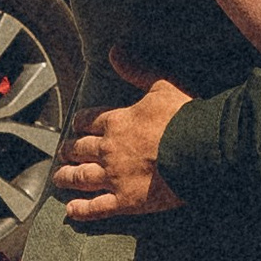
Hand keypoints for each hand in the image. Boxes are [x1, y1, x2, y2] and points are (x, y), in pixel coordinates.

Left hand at [53, 74, 193, 221]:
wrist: (201, 150)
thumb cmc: (185, 116)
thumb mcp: (161, 85)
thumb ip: (136, 70)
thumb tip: (114, 50)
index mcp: (116, 122)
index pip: (88, 121)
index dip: (80, 123)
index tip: (76, 126)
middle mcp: (108, 150)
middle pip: (80, 150)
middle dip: (69, 150)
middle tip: (64, 152)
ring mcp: (114, 177)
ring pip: (81, 178)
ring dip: (67, 177)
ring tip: (59, 178)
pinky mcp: (126, 201)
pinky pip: (97, 207)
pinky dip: (81, 210)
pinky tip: (70, 210)